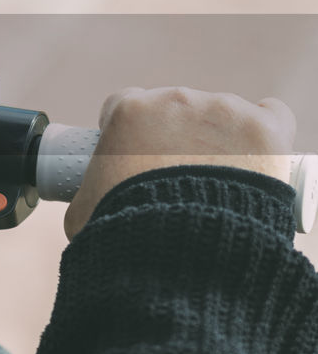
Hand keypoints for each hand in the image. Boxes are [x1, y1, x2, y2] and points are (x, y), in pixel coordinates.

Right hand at [64, 86, 294, 239]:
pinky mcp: (264, 129)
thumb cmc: (125, 233)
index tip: (138, 156)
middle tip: (179, 179)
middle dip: (175, 138)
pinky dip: (265, 133)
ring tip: (218, 186)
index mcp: (129, 111)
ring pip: (220, 116)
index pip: (126, 104)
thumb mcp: (82, 214)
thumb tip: (84, 206)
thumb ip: (84, 197)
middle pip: (175, 109)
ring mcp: (223, 111)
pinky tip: (257, 157)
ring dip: (218, 142)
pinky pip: (270, 115)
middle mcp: (175, 100)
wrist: (181, 252)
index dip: (131, 131)